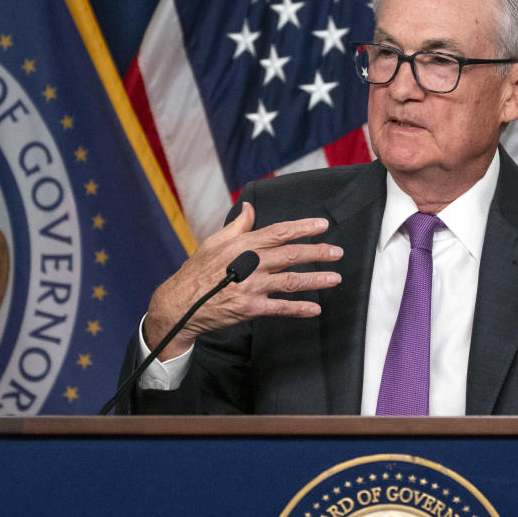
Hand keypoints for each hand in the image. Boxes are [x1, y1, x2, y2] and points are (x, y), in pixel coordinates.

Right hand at [143, 202, 342, 358]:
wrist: (180, 304)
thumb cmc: (197, 272)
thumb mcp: (214, 242)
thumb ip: (238, 226)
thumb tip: (250, 208)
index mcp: (243, 244)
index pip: (279, 232)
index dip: (303, 228)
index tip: (322, 225)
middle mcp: (250, 263)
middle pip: (292, 255)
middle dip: (318, 252)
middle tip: (337, 252)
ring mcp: (251, 287)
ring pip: (291, 281)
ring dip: (316, 279)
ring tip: (334, 278)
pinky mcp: (250, 308)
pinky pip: (280, 308)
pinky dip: (300, 308)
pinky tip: (315, 308)